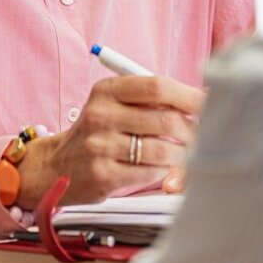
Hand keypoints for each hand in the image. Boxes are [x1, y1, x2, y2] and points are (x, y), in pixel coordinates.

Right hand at [17, 76, 204, 208]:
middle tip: (201, 135)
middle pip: (165, 119)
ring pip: (162, 149)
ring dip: (182, 154)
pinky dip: (164, 171)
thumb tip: (203, 98)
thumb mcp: (114, 104)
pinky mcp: (104, 175)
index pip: (157, 86)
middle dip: (192, 130)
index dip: (189, 95)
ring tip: (183, 153)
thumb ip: (151, 100)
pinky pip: (151, 172)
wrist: (55, 166)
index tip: (208, 103)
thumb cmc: (98, 132)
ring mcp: (100, 146)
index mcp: (107, 90)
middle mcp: (101, 115)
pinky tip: (162, 168)